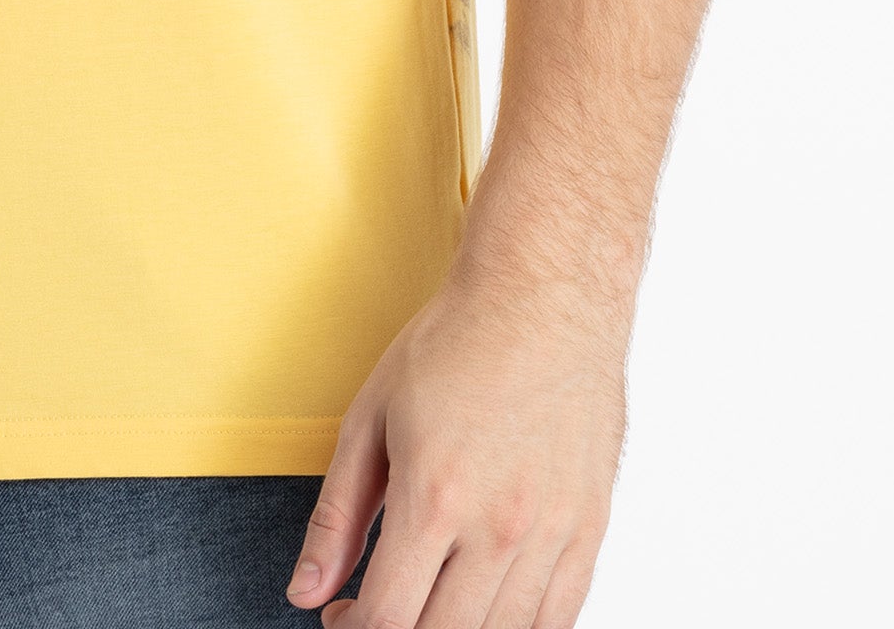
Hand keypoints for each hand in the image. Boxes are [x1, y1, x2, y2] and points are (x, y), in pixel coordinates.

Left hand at [285, 265, 629, 628]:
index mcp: (434, 498)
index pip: (388, 620)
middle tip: (377, 607)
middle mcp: (498, 528)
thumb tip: (304, 593)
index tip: (339, 614)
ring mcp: (551, 534)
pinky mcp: (589, 530)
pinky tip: (483, 604)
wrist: (543, 298)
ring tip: (428, 601)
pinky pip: (557, 620)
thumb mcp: (370, 418)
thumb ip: (337, 515)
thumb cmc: (453, 346)